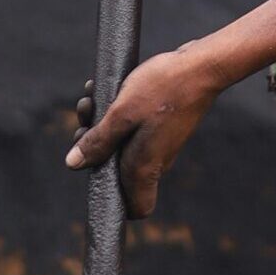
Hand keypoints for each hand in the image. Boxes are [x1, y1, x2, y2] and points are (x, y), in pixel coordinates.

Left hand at [64, 44, 220, 216]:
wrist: (202, 66)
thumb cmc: (163, 88)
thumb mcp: (122, 113)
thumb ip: (98, 141)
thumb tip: (73, 164)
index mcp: (144, 167)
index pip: (135, 208)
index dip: (113, 199)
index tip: (93, 168)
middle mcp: (155, 162)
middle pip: (118, 171)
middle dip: (95, 146)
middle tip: (88, 118)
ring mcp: (161, 145)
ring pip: (123, 145)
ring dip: (103, 124)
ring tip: (93, 97)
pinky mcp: (165, 127)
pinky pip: (133, 129)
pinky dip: (118, 113)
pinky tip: (109, 89)